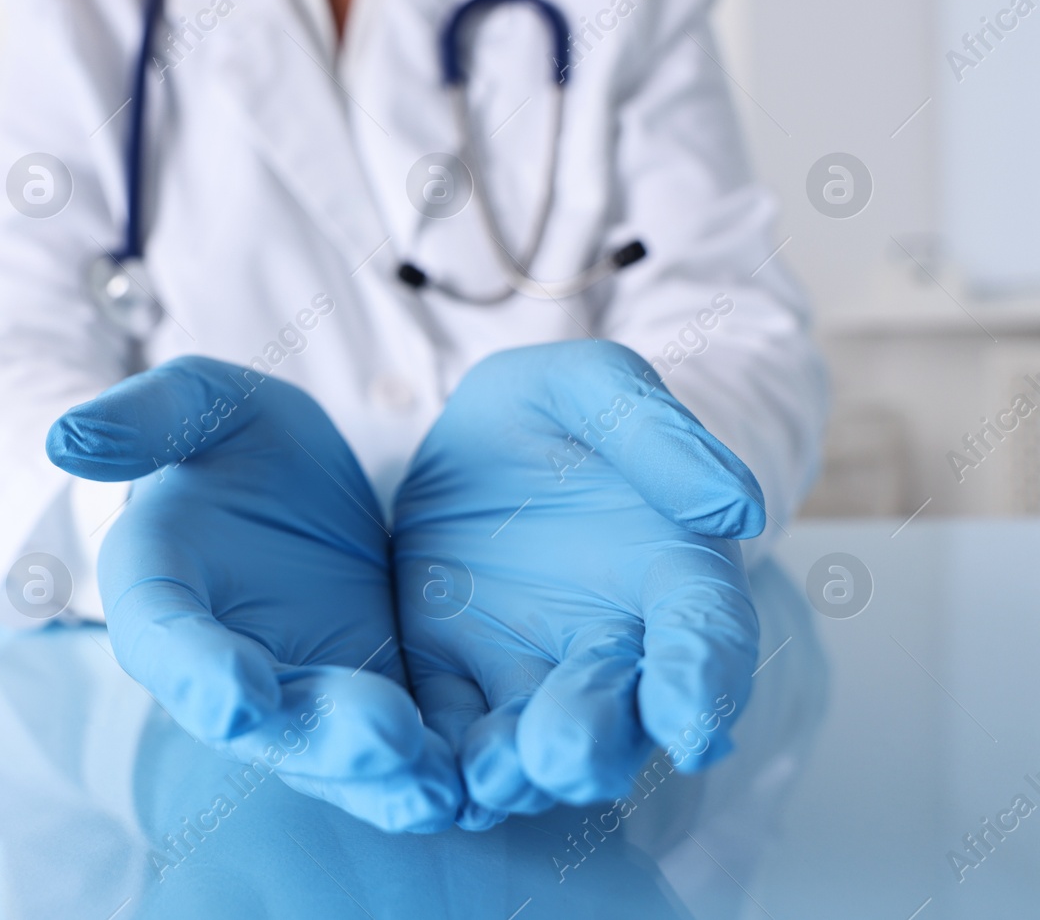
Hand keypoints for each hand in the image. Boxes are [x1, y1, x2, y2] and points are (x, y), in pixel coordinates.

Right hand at [47, 356, 461, 831]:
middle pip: (258, 718)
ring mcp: (290, 696)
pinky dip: (423, 776)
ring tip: (438, 784)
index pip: (163, 639)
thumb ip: (144, 418)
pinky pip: (386, 755)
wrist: (302, 487)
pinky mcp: (360, 707)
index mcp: (159, 589)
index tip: (238, 695)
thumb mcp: (200, 403)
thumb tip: (65, 437)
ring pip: (325, 752)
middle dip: (317, 735)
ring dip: (376, 776)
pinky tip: (474, 787)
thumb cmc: (235, 438)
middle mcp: (216, 663)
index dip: (195, 670)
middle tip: (385, 736)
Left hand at [392, 340, 763, 828]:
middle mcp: (610, 638)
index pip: (705, 634)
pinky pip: (453, 727)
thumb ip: (658, 435)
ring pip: (538, 736)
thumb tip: (737, 504)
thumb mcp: (596, 387)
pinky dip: (448, 761)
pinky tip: (436, 785)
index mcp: (672, 569)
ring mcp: (530, 663)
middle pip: (622, 710)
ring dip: (523, 768)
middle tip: (567, 755)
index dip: (703, 681)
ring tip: (497, 779)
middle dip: (600, 738)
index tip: (693, 726)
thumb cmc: (556, 409)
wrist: (469, 434)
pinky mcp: (455, 672)